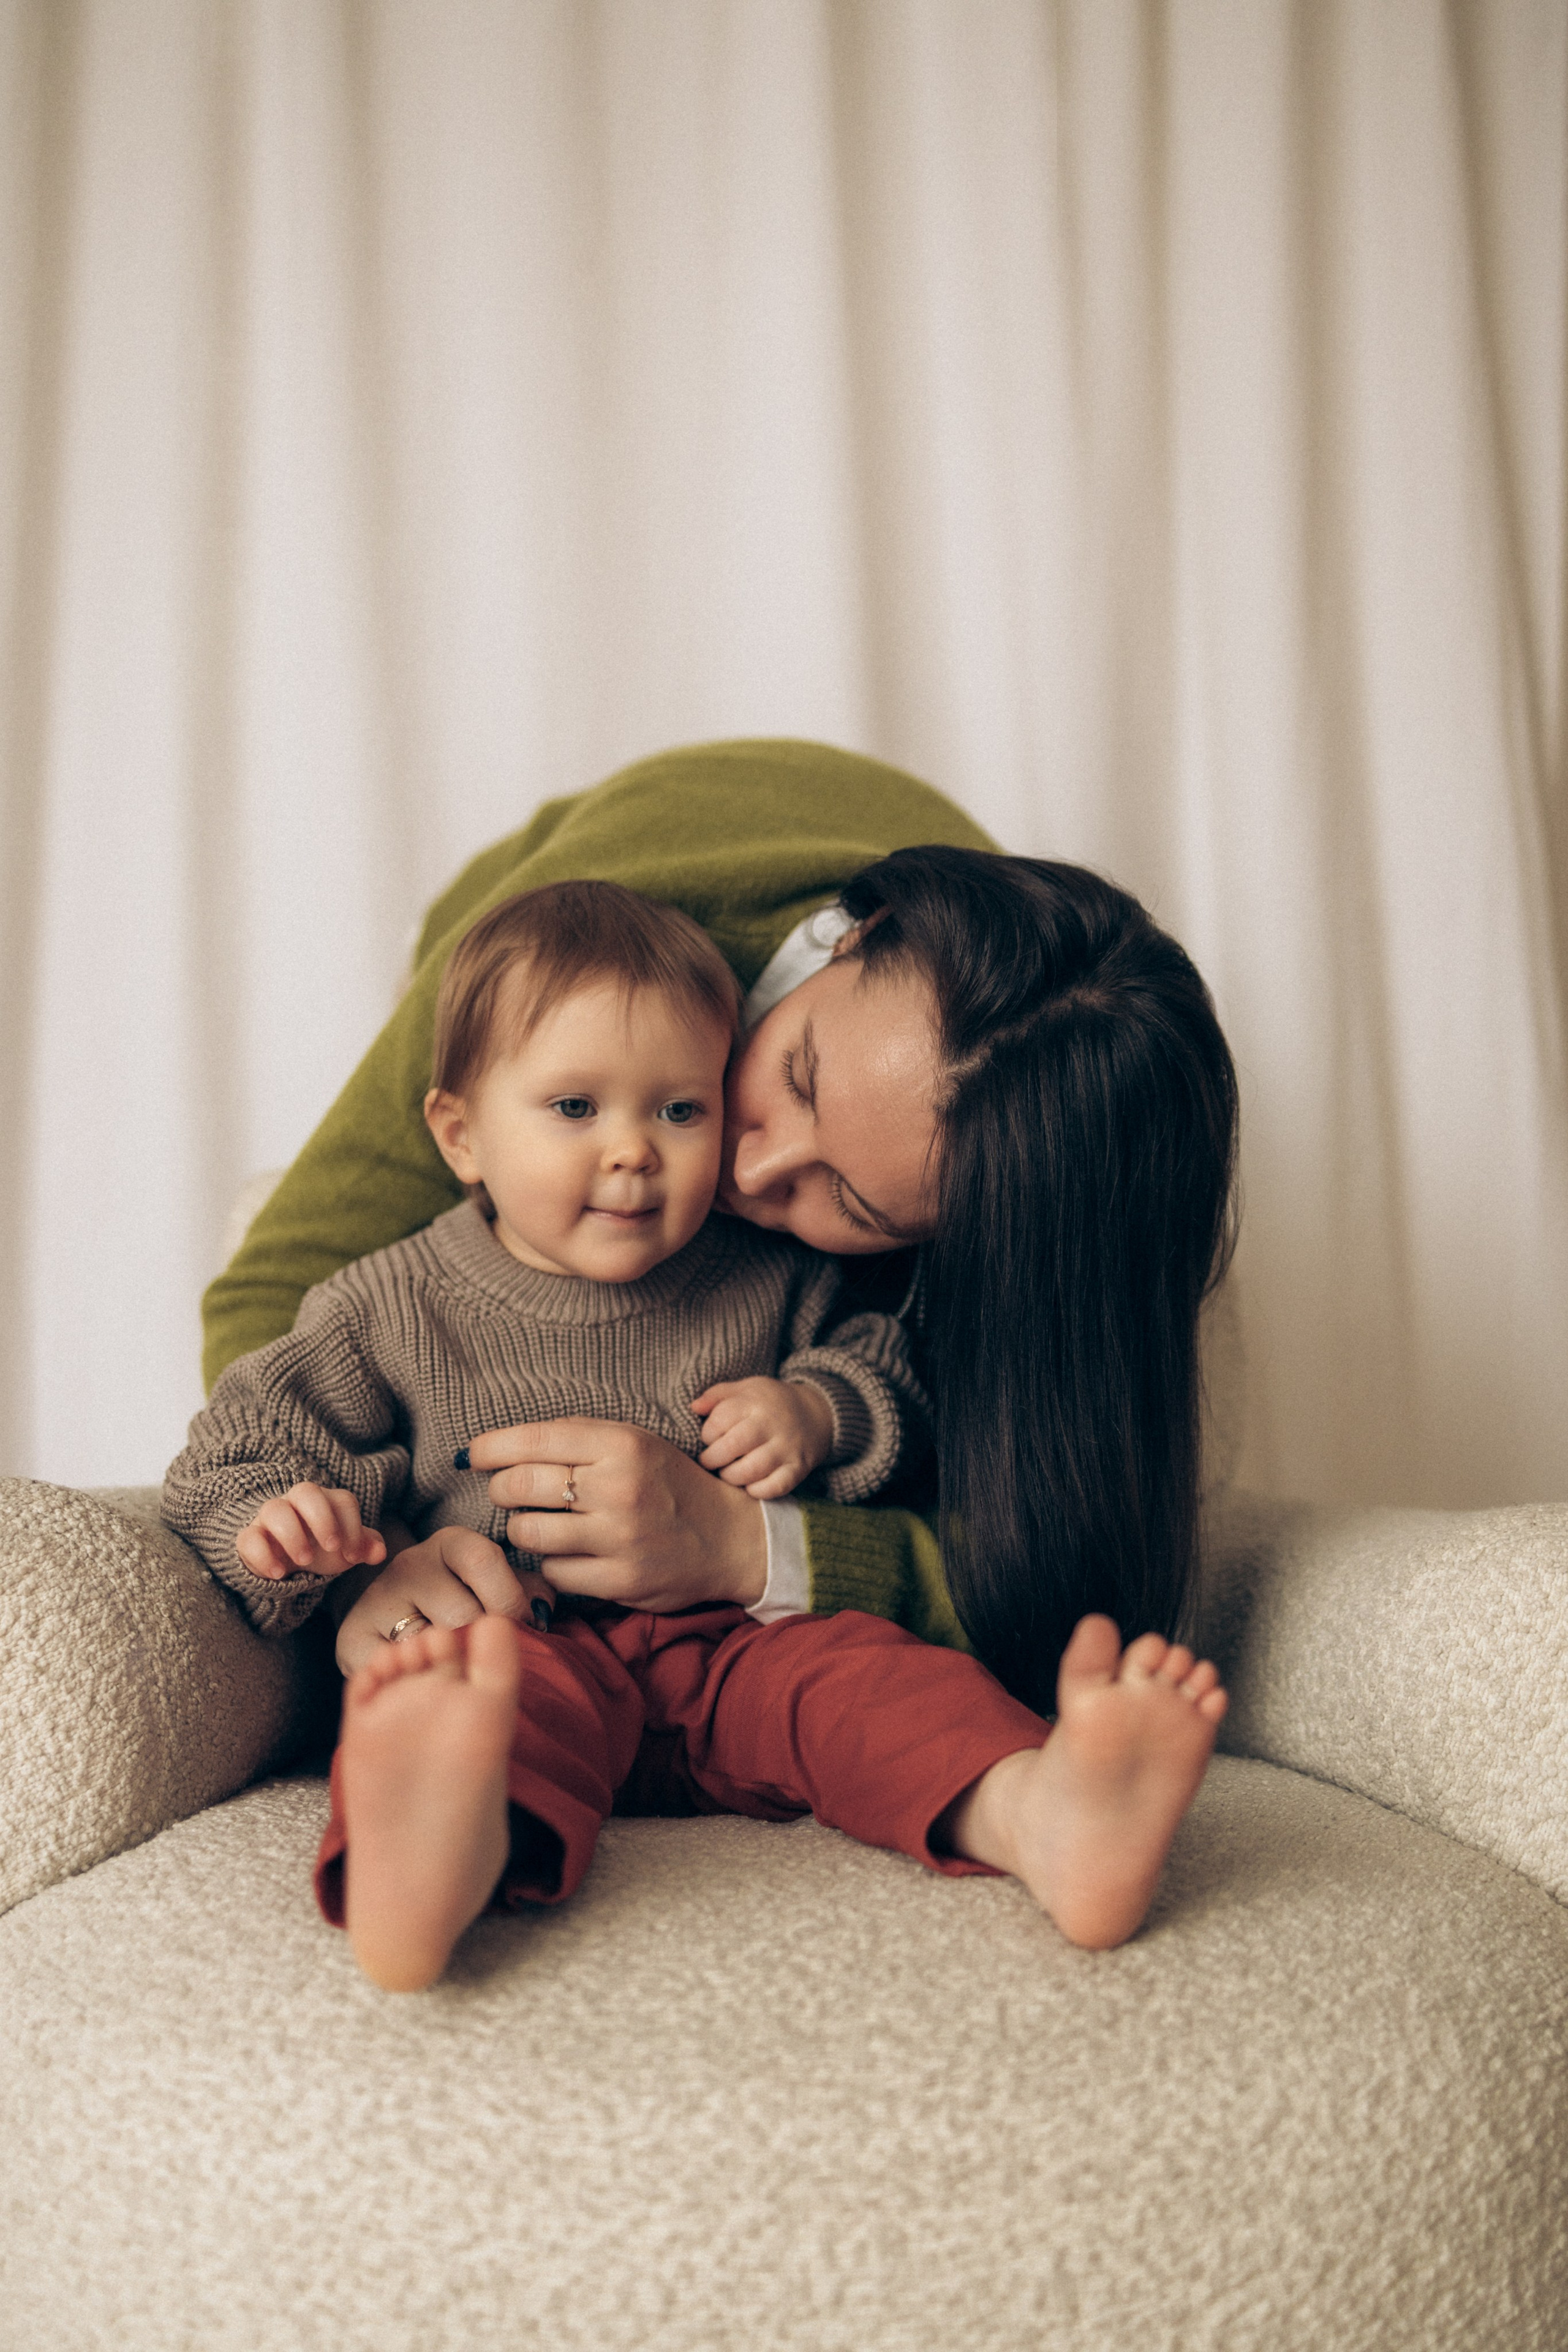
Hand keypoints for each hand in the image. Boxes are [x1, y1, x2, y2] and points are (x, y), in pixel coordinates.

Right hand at [236, 1483, 385, 1581]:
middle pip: (306, 1491)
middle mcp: (296, 1502)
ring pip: (274, 1509)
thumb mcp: (345, 1549)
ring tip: (305, 1561)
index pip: (342, 1500)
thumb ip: (365, 1546)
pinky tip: (278, 1573)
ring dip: (292, 1535)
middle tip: (331, 1547)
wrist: (285, 1560)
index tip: (354, 1555)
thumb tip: (380, 1552)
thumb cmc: (321, 1548)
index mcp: (325, 1501)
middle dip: (322, 1518)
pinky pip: (249, 1538)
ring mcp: (269, 1518)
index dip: (352, 1526)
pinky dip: (262, 1555)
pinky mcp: (249, 1537)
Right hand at [332, 1524, 551, 1675]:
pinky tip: (424, 1677)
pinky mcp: (352, 1638)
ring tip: (455, 1669)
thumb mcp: (495, 1588)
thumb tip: (542, 1611)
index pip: (484, 1560)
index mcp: (451, 1543)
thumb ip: (526, 1593)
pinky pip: (394, 1669)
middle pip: (461, 1613)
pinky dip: (414, 1679)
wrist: (393, 1622)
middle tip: (484, 1658)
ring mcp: (377, 1599)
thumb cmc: (460, 1606)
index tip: (523, 1627)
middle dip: (481, 1644)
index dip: (509, 1601)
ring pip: (428, 1645)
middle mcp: (409, 1564)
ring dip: (449, 1665)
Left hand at [465, 1417, 767, 1611]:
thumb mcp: (636, 1443)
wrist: (729, 1537)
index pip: (532, 1440)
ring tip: (538, 1523)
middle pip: (519, 1486)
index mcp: (621, 1445)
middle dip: (502, 1489)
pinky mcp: (619, 1580)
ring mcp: (619, 1538)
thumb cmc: (670, 1484)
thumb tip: (502, 1445)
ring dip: (523, 1528)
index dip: (490, 1447)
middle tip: (508, 1491)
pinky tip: (568, 1553)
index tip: (472, 1455)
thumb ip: (577, 1437)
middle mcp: (619, 1488)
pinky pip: (553, 1572)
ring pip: (528, 1532)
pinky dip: (552, 1564)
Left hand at [693, 1377, 833, 1498]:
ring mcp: (786, 1447)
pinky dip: (757, 1491)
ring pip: (751, 1470)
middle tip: (709, 1461)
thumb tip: (694, 1407)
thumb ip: (718, 1395)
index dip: (708, 1434)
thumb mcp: (746, 1388)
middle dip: (712, 1459)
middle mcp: (771, 1424)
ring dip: (731, 1476)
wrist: (816, 1413)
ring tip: (727, 1472)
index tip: (709, 1439)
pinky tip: (749, 1485)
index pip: (720, 1419)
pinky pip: (775, 1487)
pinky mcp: (798, 1467)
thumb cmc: (771, 1403)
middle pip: (733, 1445)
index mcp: (755, 1401)